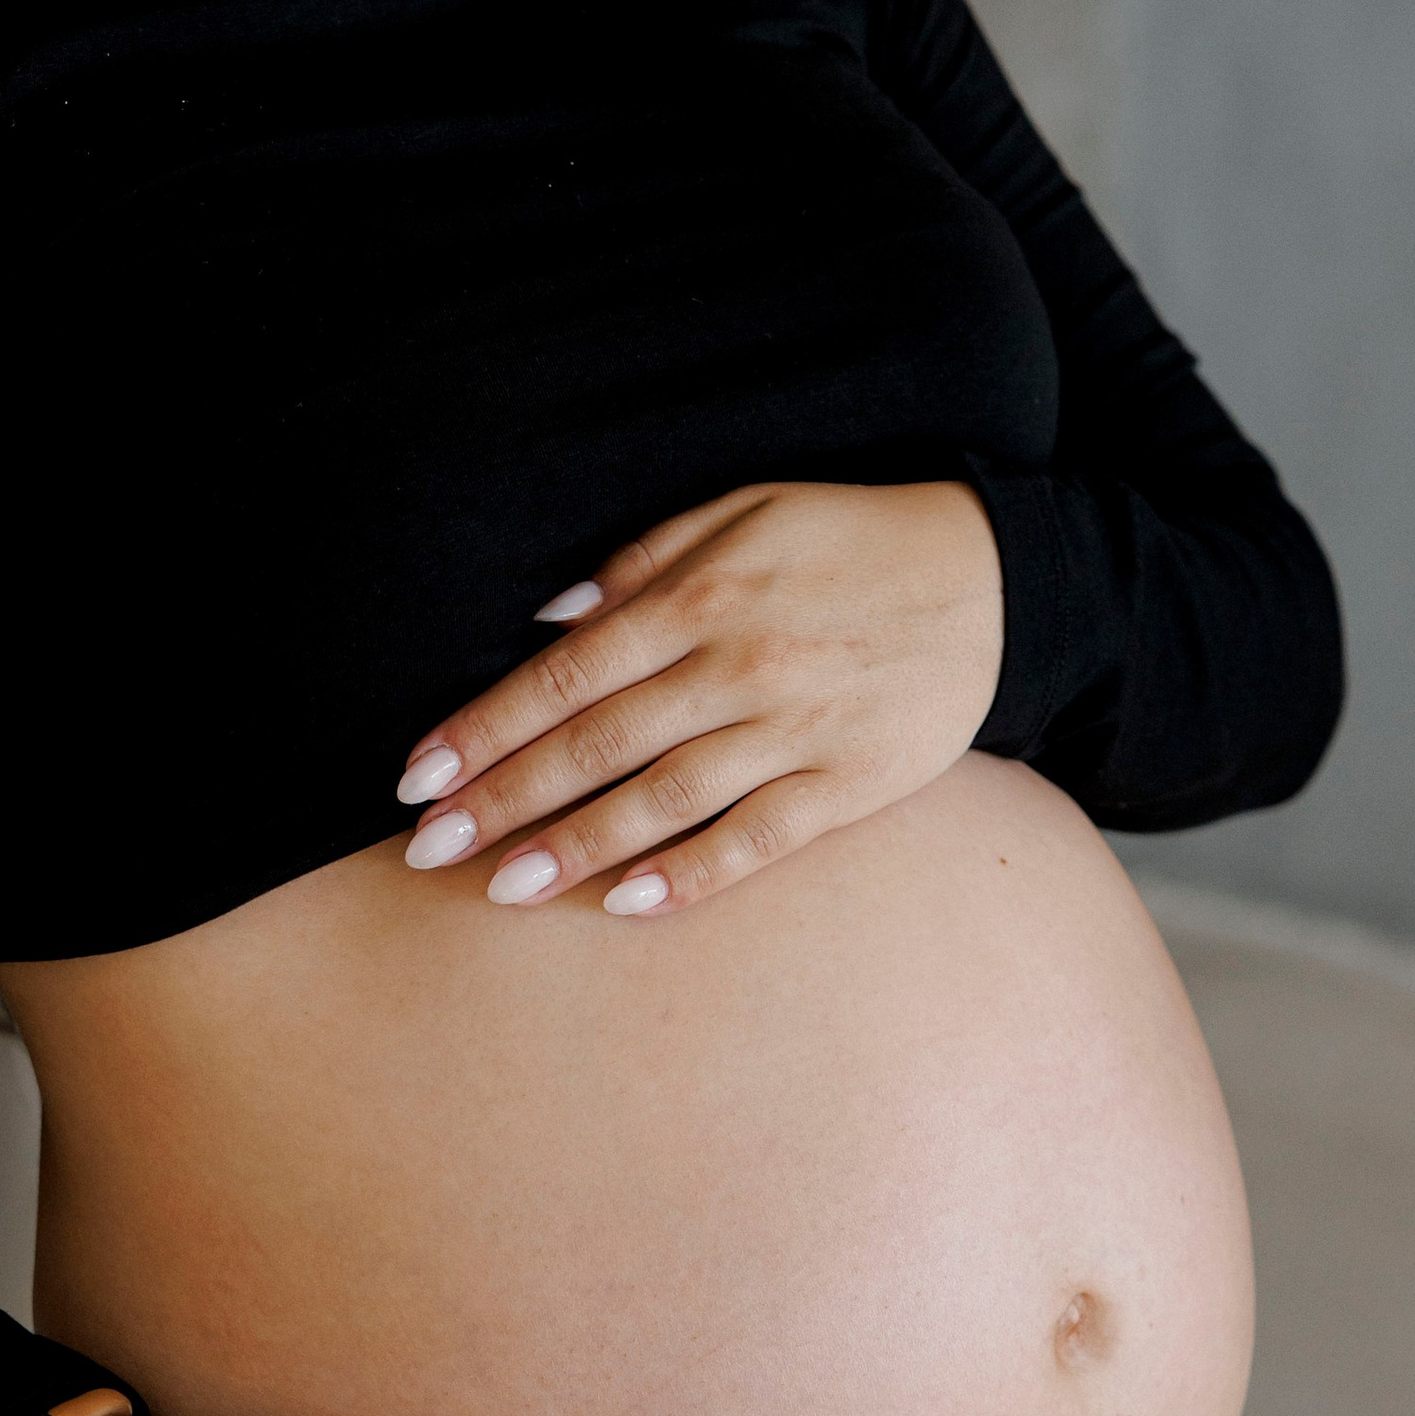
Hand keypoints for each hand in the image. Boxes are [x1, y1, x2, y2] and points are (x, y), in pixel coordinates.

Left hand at [393, 478, 1003, 917]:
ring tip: (502, 891)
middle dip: (503, 801)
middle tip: (427, 851)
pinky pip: (758, 839)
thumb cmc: (847, 541)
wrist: (997, 579)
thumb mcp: (745, 511)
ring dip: (577, 848)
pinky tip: (628, 904)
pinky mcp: (852, 782)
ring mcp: (799, 728)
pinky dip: (692, 875)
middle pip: (598, 746)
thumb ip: (642, 561)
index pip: (567, 674)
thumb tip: (546, 618)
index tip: (417, 778)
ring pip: (665, 801)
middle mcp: (741, 664)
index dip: (485, 728)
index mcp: (703, 594)